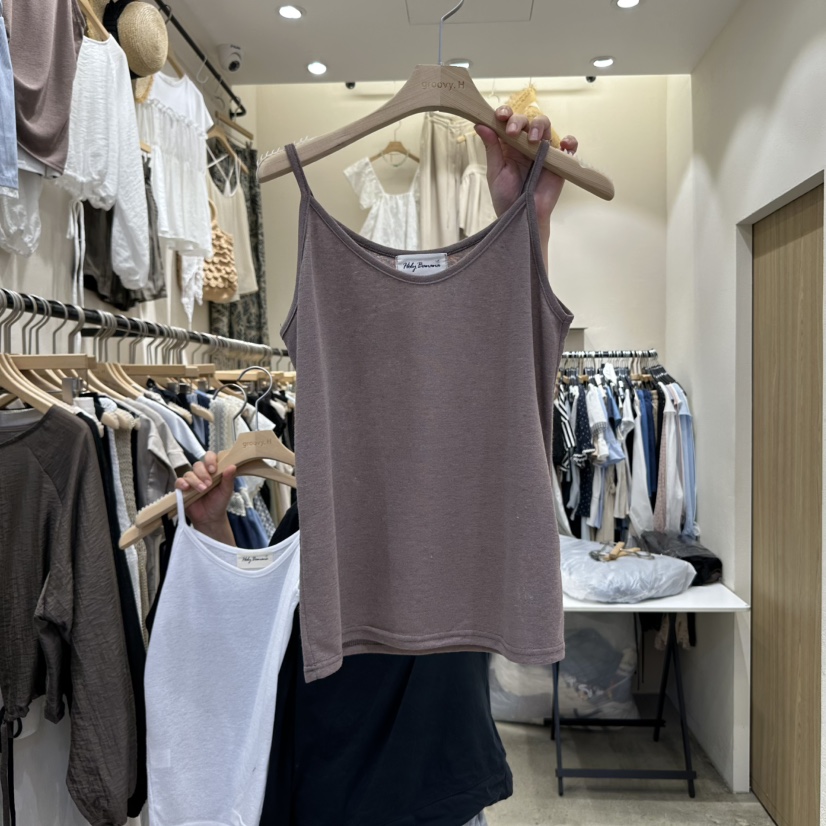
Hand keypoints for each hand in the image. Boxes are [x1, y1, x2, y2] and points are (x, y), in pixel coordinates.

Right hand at [176, 451, 236, 542]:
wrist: (210, 518)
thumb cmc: (219, 502)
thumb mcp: (226, 491)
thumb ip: (229, 479)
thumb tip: (233, 466)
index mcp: (212, 470)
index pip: (209, 457)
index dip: (210, 460)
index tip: (213, 469)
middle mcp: (201, 473)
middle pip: (198, 465)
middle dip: (203, 474)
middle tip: (209, 484)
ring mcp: (191, 481)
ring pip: (189, 473)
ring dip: (195, 481)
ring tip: (202, 490)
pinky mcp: (182, 489)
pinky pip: (179, 482)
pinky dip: (182, 483)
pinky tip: (187, 488)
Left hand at [475, 107, 577, 245]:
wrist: (521, 216)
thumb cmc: (506, 196)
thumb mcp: (496, 171)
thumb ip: (492, 147)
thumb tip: (480, 124)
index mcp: (509, 144)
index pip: (508, 121)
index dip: (505, 113)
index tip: (500, 116)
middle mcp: (525, 144)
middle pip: (527, 120)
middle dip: (519, 120)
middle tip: (512, 132)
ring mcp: (543, 151)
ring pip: (545, 126)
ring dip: (539, 126)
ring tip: (532, 140)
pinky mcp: (557, 161)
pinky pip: (568, 146)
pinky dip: (569, 141)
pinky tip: (564, 144)